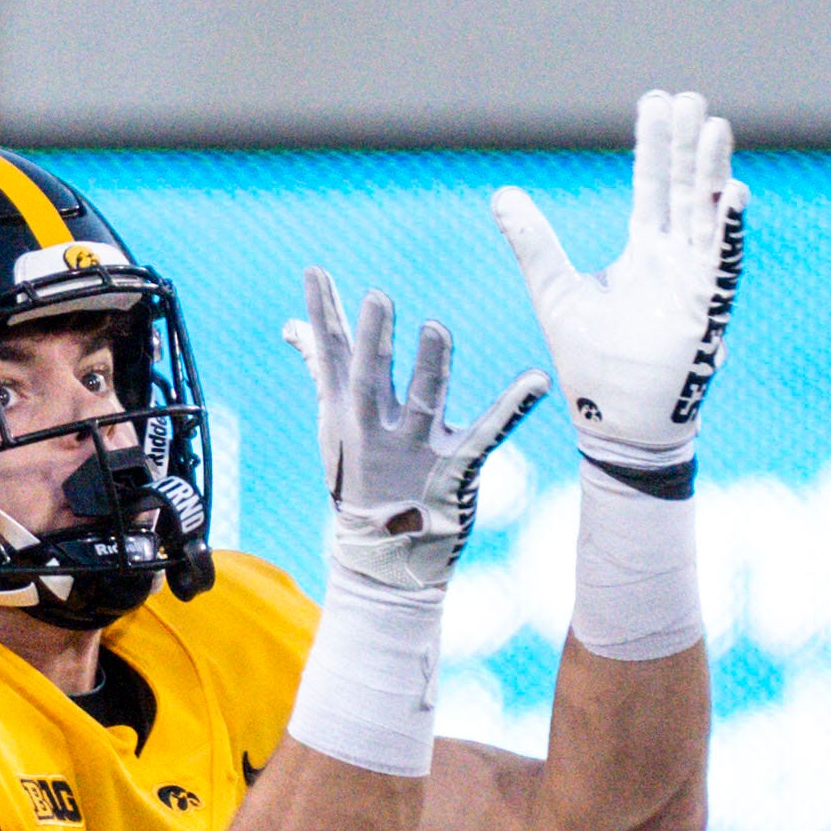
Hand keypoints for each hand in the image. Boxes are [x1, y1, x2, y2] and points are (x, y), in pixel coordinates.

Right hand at [290, 273, 539, 599]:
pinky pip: (486, 434)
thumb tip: (292, 326)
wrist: (382, 559)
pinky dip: (512, 407)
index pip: (331, 356)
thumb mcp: (334, 426)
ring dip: (431, 367)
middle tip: (377, 296)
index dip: (323, 314)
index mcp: (347, 414)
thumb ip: (321, 370)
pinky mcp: (454, 470)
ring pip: (424, 403)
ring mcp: (414, 452)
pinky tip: (537, 380)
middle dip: (373, 340)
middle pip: (371, 379)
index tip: (316, 271)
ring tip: (436, 328)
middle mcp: (376, 431)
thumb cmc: (359, 479)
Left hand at [488, 87, 743, 489]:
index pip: (652, 187)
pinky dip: (727, 231)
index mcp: (644, 253)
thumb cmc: (591, 367)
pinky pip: (722, 265)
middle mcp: (675, 261)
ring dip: (712, 173)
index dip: (653, 146)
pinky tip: (734, 193)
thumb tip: (501, 194)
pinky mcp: (707, 312)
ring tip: (714, 127)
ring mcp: (695, 283)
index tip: (656, 102)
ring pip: (707, 217)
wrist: (614, 424)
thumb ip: (534, 243)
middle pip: (684, 190)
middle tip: (690, 98)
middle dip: (686, 146)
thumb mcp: (555, 291)